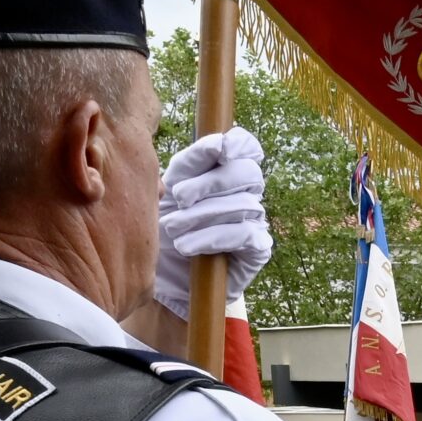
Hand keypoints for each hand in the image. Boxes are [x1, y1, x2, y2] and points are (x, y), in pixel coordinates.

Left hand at [153, 127, 272, 319]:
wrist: (164, 278)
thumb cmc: (164, 230)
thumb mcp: (167, 192)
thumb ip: (187, 167)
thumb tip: (216, 142)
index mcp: (225, 170)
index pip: (246, 147)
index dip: (238, 144)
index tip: (218, 149)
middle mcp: (246, 192)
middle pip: (247, 173)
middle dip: (210, 182)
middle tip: (178, 198)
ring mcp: (255, 220)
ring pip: (242, 205)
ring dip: (201, 215)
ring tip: (172, 229)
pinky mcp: (257, 248)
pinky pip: (243, 235)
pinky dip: (212, 238)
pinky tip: (188, 246)